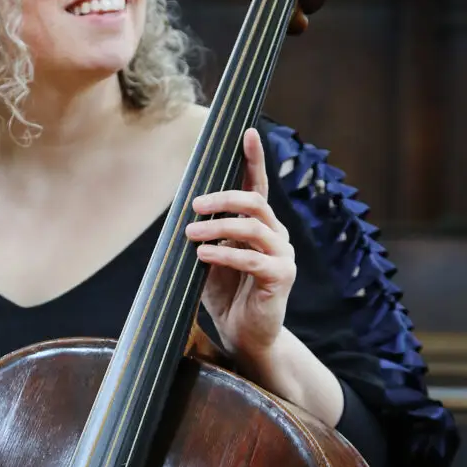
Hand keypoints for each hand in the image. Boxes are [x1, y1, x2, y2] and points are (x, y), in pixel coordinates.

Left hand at [185, 127, 295, 360]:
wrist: (243, 335)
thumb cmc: (225, 294)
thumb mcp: (210, 257)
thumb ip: (206, 233)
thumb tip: (184, 209)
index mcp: (260, 225)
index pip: (258, 185)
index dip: (254, 158)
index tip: (247, 132)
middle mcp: (276, 235)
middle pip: (254, 202)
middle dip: (223, 198)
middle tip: (194, 205)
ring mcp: (282, 256)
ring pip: (252, 227)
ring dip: (218, 227)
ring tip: (192, 234)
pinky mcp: (281, 278)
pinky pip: (253, 259)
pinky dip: (225, 254)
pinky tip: (204, 255)